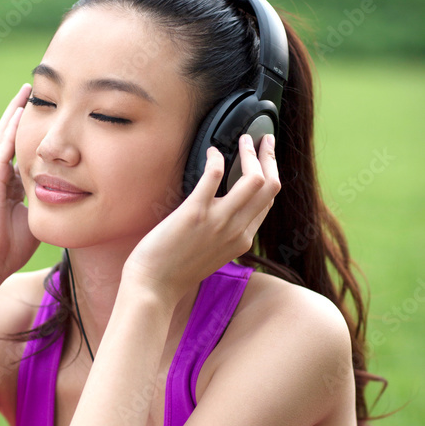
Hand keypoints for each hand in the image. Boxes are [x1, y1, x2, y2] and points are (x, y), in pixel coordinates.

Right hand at [0, 83, 39, 278]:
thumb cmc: (13, 246)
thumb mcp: (36, 216)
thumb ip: (47, 202)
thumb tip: (67, 197)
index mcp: (10, 183)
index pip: (21, 148)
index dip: (30, 130)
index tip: (45, 112)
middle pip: (11, 135)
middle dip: (21, 112)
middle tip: (33, 90)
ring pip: (5, 135)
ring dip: (15, 112)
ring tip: (26, 91)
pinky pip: (2, 148)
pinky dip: (11, 130)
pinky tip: (20, 112)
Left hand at [121, 133, 279, 305]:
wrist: (154, 286)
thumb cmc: (175, 270)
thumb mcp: (212, 254)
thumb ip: (224, 234)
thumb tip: (223, 211)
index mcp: (242, 240)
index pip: (268, 202)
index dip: (271, 175)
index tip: (266, 158)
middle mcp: (237, 231)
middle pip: (269, 187)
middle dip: (269, 158)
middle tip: (263, 139)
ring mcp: (218, 222)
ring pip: (254, 180)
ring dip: (251, 154)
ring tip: (244, 138)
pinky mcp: (195, 213)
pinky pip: (214, 176)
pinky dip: (216, 159)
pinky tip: (211, 152)